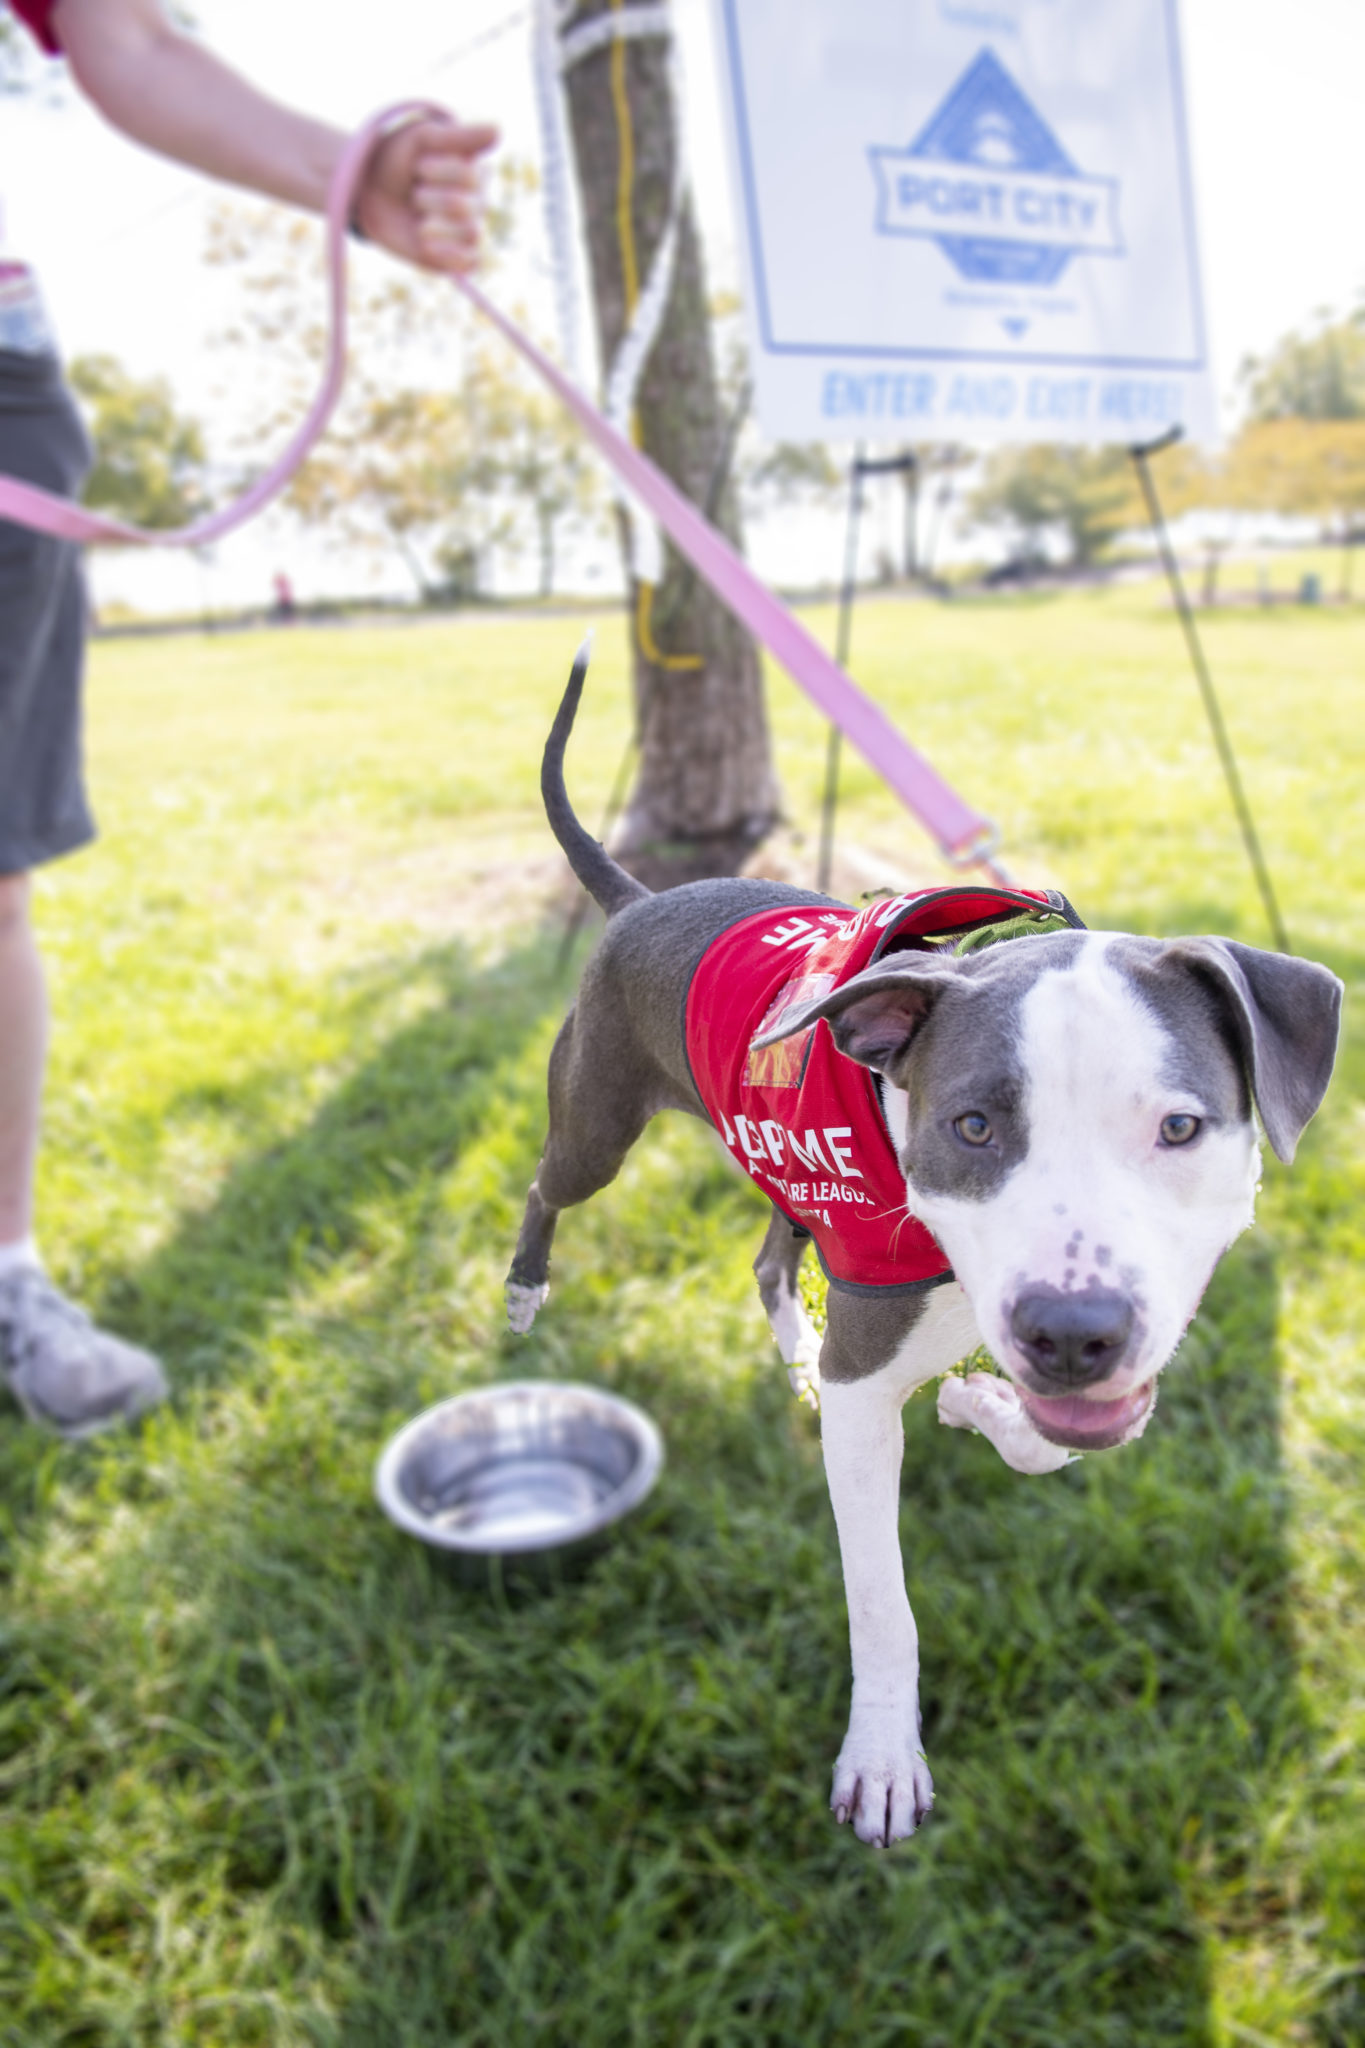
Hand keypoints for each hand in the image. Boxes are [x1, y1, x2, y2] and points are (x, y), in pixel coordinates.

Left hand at [353, 114, 499, 273]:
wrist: (371, 192)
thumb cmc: (399, 159)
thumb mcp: (423, 140)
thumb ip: (459, 138)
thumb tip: (498, 129)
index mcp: (475, 171)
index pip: (469, 177)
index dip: (439, 172)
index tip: (420, 165)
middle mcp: (477, 201)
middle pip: (465, 206)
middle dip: (430, 199)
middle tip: (415, 193)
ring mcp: (467, 230)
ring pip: (470, 233)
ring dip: (436, 226)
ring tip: (419, 222)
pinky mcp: (455, 257)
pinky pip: (471, 262)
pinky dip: (451, 256)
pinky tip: (427, 246)